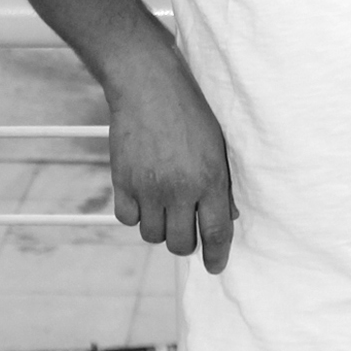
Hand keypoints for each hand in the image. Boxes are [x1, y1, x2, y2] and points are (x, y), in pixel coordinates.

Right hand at [106, 37, 238, 274]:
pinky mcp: (123, 181)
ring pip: (153, 236)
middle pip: (181, 243)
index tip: (216, 266)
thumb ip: (222, 182)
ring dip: (160, 229)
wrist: (149, 85)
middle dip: (186, 243)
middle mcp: (179, 188)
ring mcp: (148, 187)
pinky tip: (143, 199)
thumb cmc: (190, 110)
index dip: (217, 256)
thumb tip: (227, 217)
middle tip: (187, 230)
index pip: (216, 232)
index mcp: (210, 178)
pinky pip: (128, 219)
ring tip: (165, 210)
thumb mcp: (218, 144)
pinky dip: (135, 215)